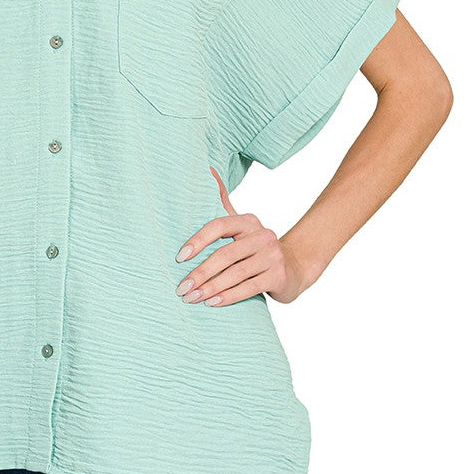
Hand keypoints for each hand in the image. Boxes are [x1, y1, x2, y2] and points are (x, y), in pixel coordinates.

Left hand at [174, 166, 309, 306]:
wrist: (295, 269)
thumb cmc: (256, 249)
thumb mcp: (240, 226)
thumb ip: (222, 201)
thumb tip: (207, 169)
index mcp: (249, 221)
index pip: (219, 225)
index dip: (198, 240)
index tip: (179, 257)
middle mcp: (262, 235)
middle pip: (225, 254)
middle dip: (200, 272)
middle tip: (181, 287)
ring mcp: (273, 255)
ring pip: (235, 273)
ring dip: (210, 287)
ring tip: (191, 298)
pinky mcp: (279, 276)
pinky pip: (248, 287)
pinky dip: (228, 296)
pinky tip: (212, 303)